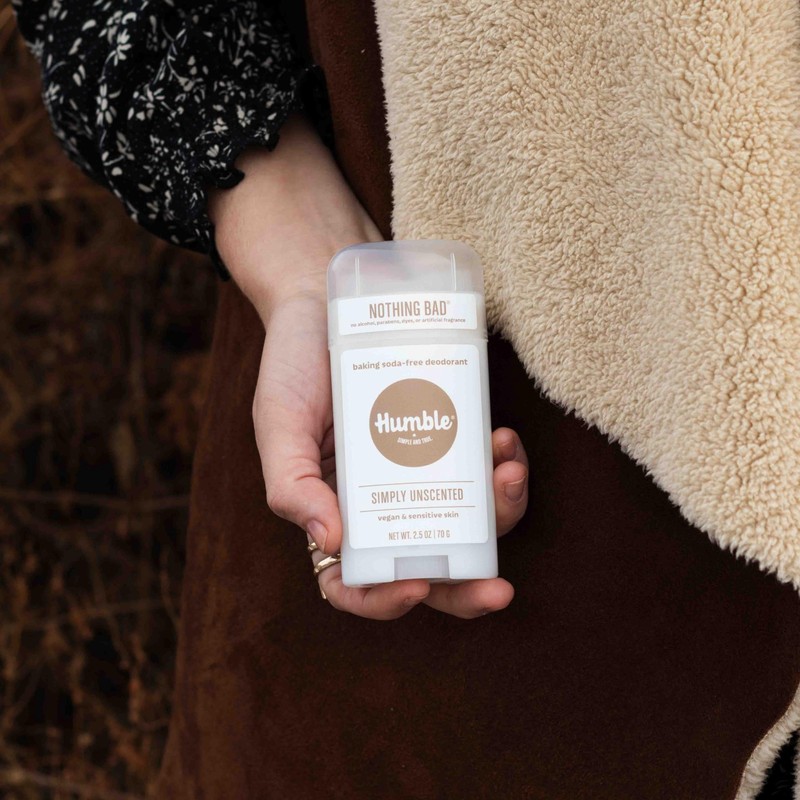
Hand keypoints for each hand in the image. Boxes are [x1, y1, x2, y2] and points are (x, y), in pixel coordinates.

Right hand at [209, 113, 528, 619]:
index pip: (354, 582)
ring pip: (467, 522)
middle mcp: (380, 503)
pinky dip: (501, 465)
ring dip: (498, 514)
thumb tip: (332, 544)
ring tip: (506, 474)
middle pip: (426, 568)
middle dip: (466, 588)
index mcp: (333, 513)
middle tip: (499, 589)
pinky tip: (502, 441)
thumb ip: (291, 485)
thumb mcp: (278, 424)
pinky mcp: (448, 437)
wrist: (327, 302)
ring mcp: (418, 472)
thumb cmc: (294, 366)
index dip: (383, 600)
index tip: (414, 581)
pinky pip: (482, 469)